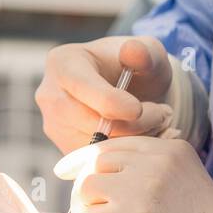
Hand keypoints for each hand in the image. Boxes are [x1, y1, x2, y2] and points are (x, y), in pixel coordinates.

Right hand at [35, 36, 174, 154]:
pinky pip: (95, 162)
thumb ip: (145, 52)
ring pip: (94, 146)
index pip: (84, 88)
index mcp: (62, 63)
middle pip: (88, 122)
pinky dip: (123, 155)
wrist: (125, 91)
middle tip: (163, 116)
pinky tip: (142, 139)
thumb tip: (132, 51)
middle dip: (133, 125)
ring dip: (131, 141)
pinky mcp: (64, 148)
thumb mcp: (147, 53)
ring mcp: (53, 125)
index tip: (147, 108)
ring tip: (155, 125)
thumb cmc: (134, 68)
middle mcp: (49, 95)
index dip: (117, 103)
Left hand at [67, 136, 212, 212]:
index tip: (66, 170)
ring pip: (86, 186)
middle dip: (87, 185)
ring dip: (87, 208)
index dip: (86, 158)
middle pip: (95, 162)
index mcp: (171, 150)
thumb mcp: (186, 183)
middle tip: (91, 209)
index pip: (114, 144)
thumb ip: (150, 168)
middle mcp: (155, 163)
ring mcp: (140, 189)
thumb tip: (94, 165)